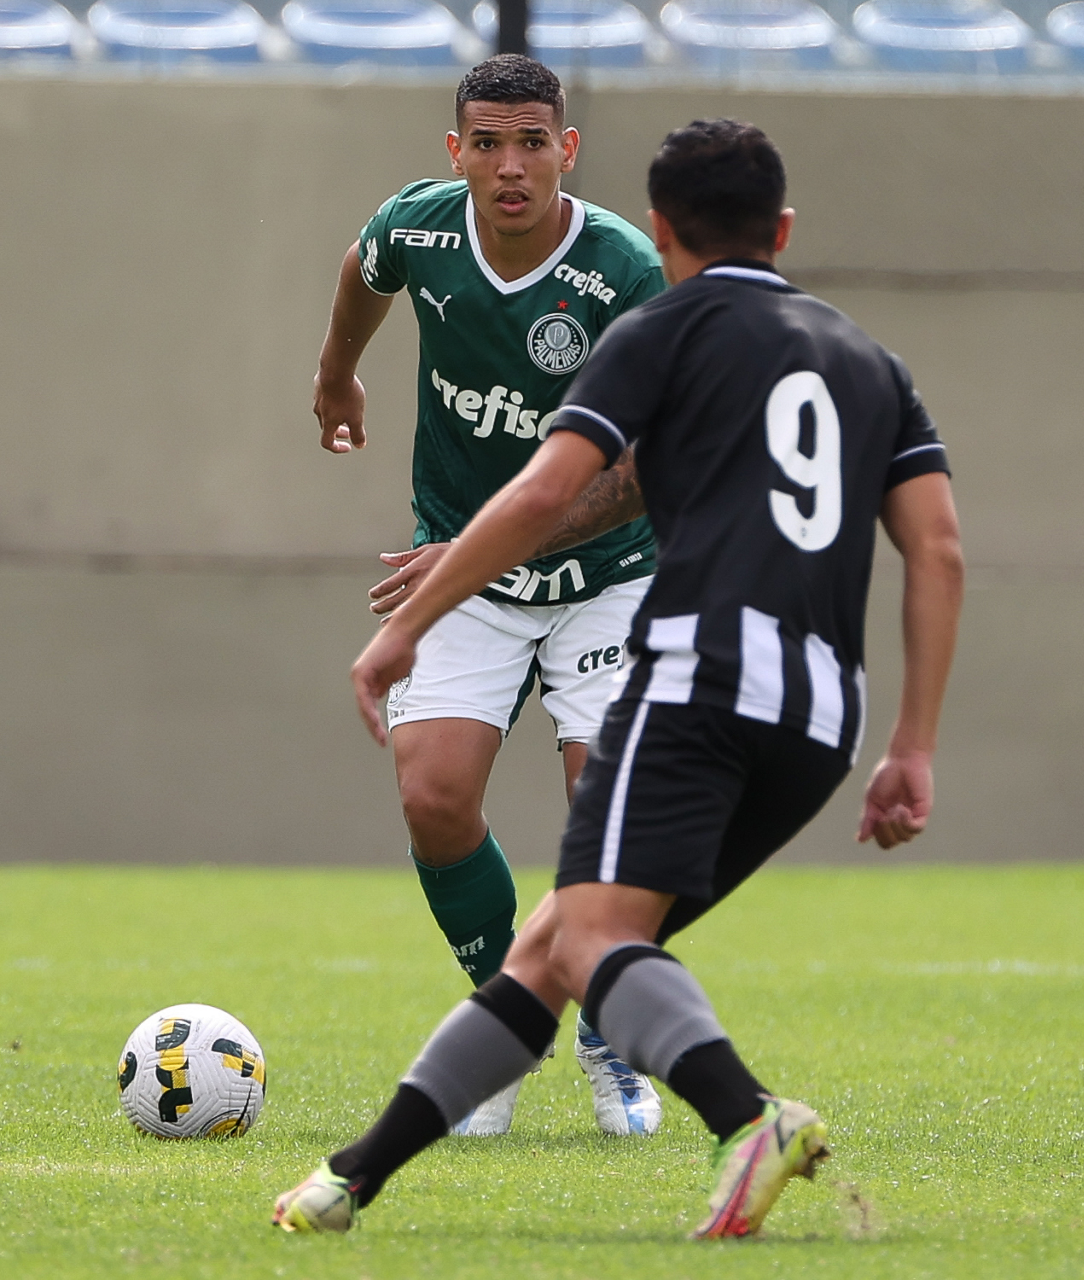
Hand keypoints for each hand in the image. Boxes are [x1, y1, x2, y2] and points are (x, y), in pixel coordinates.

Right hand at [313, 373, 366, 452]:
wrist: (335, 370)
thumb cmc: (346, 394)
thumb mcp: (357, 417)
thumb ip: (358, 433)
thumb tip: (359, 445)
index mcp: (328, 422)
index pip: (327, 442)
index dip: (337, 448)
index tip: (348, 446)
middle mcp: (319, 412)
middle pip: (327, 427)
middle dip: (339, 432)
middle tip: (349, 432)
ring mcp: (317, 398)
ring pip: (325, 412)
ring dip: (336, 416)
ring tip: (347, 412)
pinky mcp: (319, 386)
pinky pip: (325, 398)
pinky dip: (333, 402)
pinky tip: (342, 395)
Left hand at [350, 622, 415, 745]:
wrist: (405, 633)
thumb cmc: (405, 651)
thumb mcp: (399, 677)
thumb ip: (393, 689)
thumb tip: (397, 705)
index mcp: (370, 681)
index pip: (369, 707)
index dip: (376, 724)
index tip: (383, 737)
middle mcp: (361, 679)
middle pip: (365, 709)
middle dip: (373, 727)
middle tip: (382, 742)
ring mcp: (359, 676)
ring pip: (363, 706)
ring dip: (372, 723)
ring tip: (380, 737)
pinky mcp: (361, 673)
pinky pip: (364, 697)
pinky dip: (370, 711)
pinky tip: (376, 722)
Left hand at [368, 544, 451, 615]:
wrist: (466, 561)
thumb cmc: (446, 554)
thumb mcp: (422, 551)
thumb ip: (401, 557)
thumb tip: (384, 558)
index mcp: (412, 571)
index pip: (389, 584)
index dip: (378, 591)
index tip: (372, 594)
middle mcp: (417, 584)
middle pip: (393, 600)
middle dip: (381, 606)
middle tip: (374, 608)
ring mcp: (426, 595)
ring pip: (404, 610)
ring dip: (392, 617)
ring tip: (384, 621)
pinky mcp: (435, 601)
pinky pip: (418, 612)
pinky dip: (408, 619)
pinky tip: (404, 623)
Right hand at [857, 751, 933, 848]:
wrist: (903, 759)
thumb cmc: (887, 776)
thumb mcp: (872, 799)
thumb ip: (867, 820)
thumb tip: (860, 840)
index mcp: (887, 820)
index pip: (884, 841)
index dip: (877, 836)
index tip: (875, 818)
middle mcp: (901, 821)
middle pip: (893, 842)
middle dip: (884, 832)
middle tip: (883, 815)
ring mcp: (913, 817)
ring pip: (905, 838)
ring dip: (895, 826)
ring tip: (893, 809)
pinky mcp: (923, 811)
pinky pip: (916, 828)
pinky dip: (906, 822)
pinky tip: (901, 809)